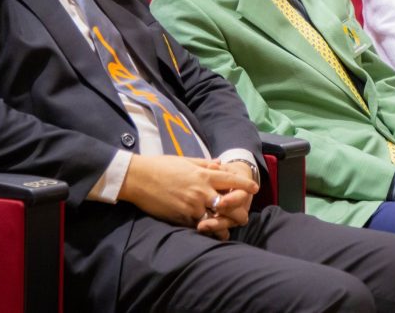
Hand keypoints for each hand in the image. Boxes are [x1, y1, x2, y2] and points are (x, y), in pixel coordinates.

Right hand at [118, 155, 258, 227]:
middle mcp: (202, 191)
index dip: (245, 185)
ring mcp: (192, 206)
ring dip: (223, 226)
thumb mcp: (186, 161)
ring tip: (227, 231)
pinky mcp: (182, 217)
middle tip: (243, 217)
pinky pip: (198, 226)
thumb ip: (205, 164)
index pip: (232, 181)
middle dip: (238, 212)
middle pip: (229, 205)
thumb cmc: (162, 166)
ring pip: (216, 220)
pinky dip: (205, 230)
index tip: (255, 189)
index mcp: (204, 175)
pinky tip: (208, 232)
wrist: (139, 179)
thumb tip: (221, 164)